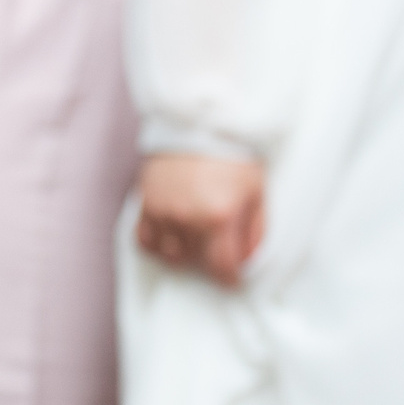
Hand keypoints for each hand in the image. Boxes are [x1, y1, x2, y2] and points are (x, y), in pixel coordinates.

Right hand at [137, 151, 263, 285]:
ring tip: (197, 243)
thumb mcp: (257, 190)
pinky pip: (146, 241)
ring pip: (170, 255)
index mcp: (219, 216)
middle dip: (210, 263)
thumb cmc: (233, 156)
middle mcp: (188, 219)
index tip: (233, 280)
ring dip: (185, 256)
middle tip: (219, 253)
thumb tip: (250, 260)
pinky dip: (158, 246)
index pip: (222, 266)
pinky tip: (172, 239)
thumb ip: (256, 229)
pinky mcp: (146, 204)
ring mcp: (163, 213)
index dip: (229, 279)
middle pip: (196, 262)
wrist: (199, 125)